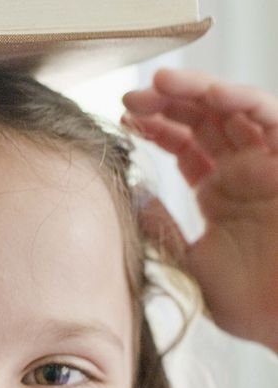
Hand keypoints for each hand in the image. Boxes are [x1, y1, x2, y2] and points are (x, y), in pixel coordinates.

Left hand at [122, 68, 277, 352]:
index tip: (124, 119)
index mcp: (219, 192)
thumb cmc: (250, 304)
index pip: (184, 145)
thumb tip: (134, 195)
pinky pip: (272, 120)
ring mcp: (270, 165)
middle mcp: (244, 172)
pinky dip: (245, 102)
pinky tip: (213, 95)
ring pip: (234, 109)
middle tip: (132, 97)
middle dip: (167, 102)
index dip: (156, 127)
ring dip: (199, 90)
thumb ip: (163, 228)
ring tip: (162, 82)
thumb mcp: (190, 262)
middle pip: (204, 119)